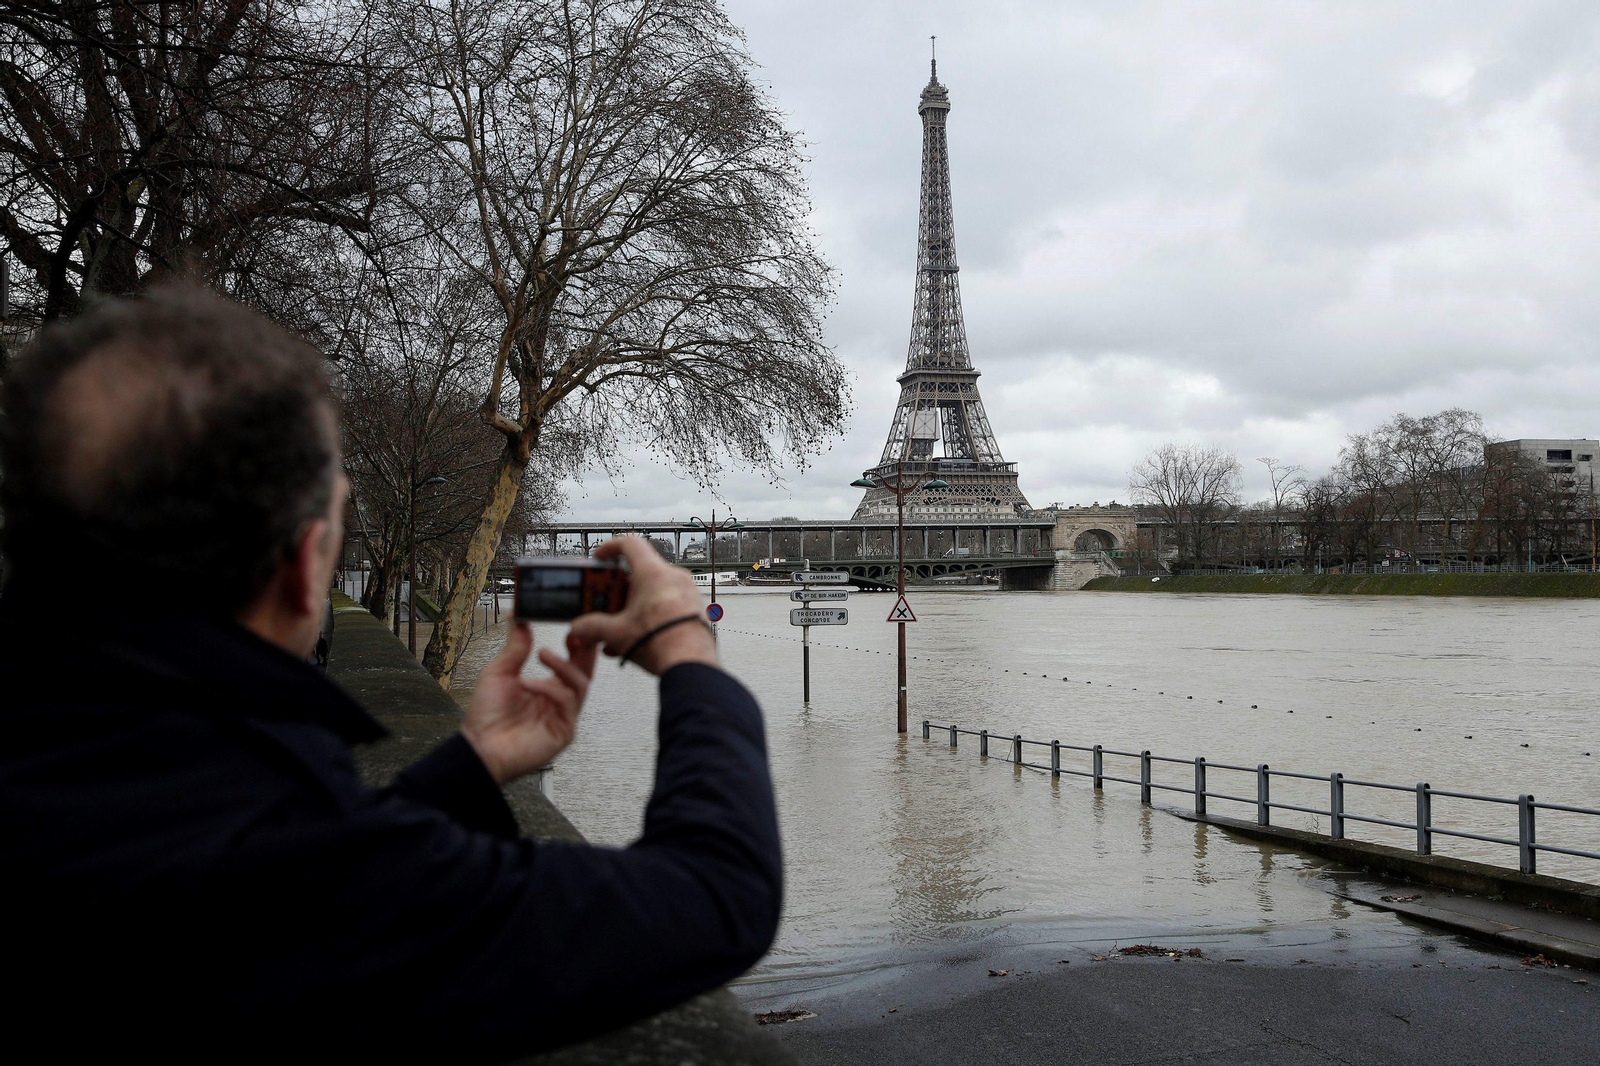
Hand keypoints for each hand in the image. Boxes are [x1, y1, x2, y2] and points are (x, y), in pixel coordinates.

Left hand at [461, 623, 595, 784]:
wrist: (479, 746)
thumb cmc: (487, 714)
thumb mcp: (499, 672)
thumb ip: (515, 647)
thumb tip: (519, 618)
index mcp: (548, 688)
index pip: (573, 663)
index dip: (577, 645)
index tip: (573, 627)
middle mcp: (559, 702)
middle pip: (585, 672)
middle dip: (584, 651)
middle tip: (576, 633)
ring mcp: (564, 717)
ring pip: (580, 684)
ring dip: (562, 666)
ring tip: (541, 654)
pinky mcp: (564, 732)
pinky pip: (567, 703)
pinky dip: (550, 689)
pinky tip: (530, 684)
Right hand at [569, 535, 717, 674]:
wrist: (692, 666)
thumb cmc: (660, 643)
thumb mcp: (616, 633)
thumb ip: (591, 627)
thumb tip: (578, 628)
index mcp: (653, 573)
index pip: (630, 544)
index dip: (610, 548)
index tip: (600, 558)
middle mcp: (673, 577)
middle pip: (639, 573)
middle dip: (618, 590)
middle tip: (605, 605)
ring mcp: (687, 593)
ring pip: (653, 592)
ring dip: (633, 608)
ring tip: (618, 631)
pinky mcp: (695, 609)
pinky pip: (667, 605)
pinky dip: (650, 616)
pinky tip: (636, 640)